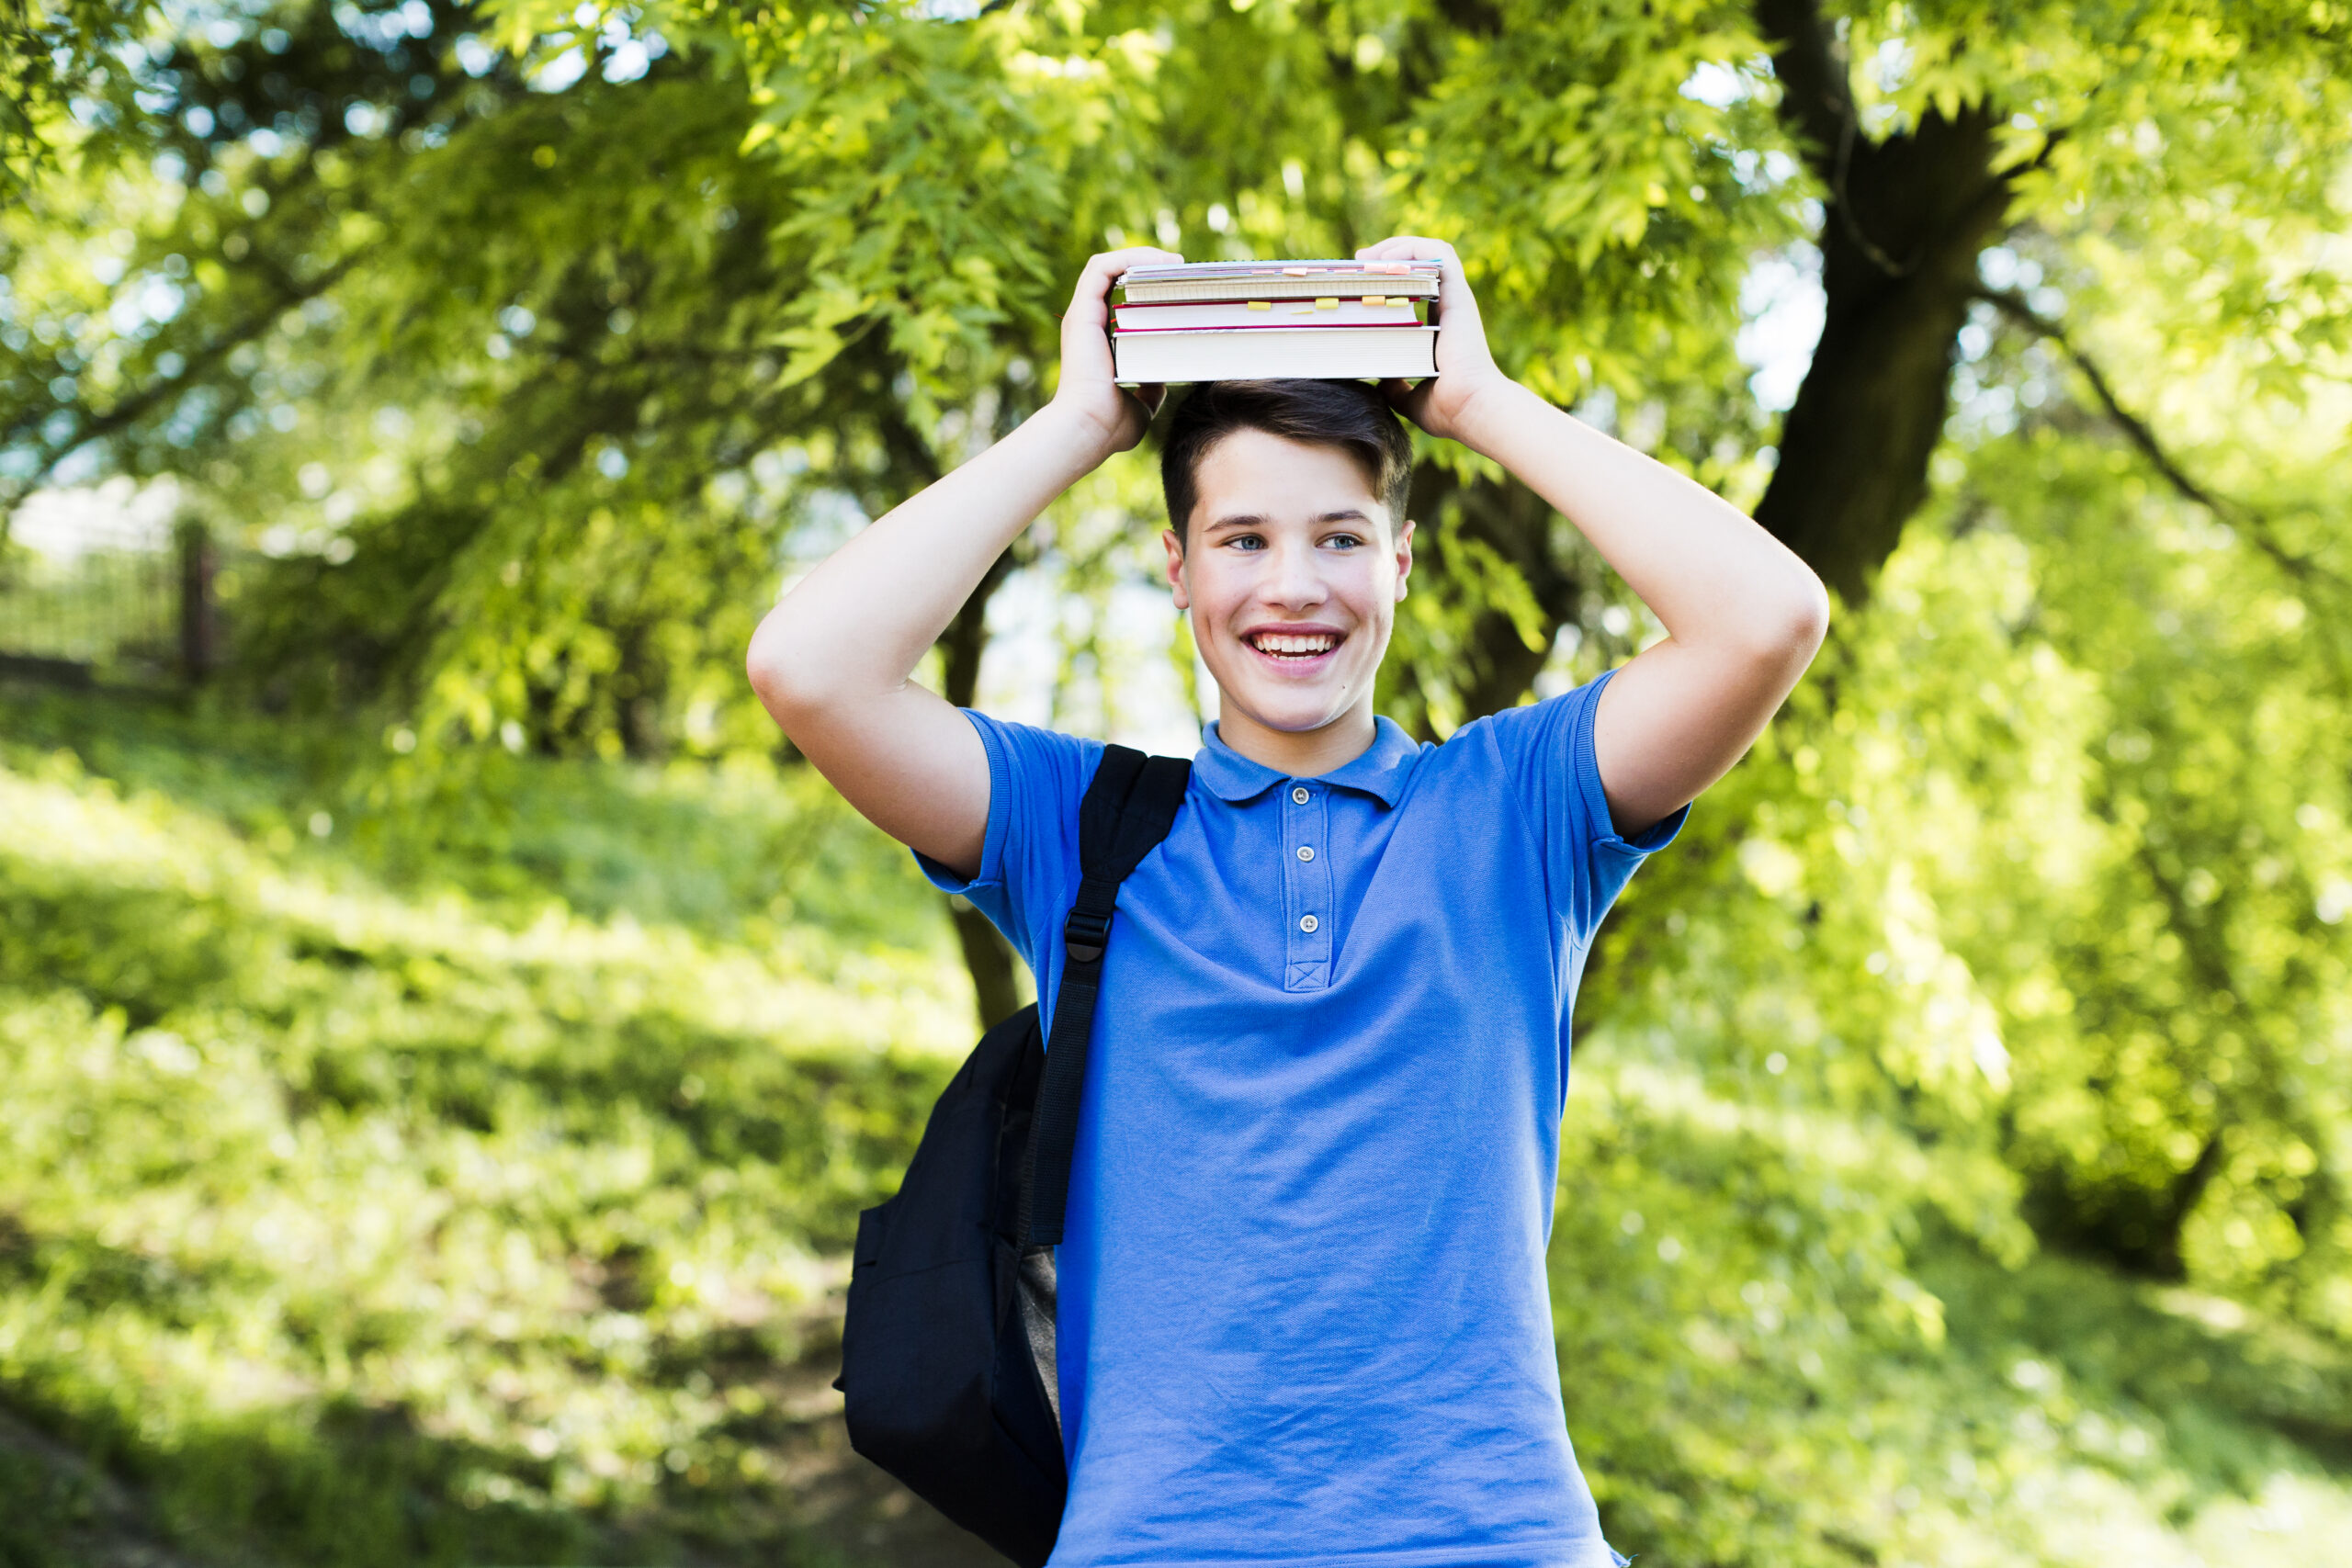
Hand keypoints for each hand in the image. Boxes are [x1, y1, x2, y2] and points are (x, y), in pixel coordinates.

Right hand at [1049, 245, 1183, 455]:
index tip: (1179, 287)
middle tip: (1182, 269)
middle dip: (1148, 266)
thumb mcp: (1141, 406)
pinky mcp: (1082, 311)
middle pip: (1115, 277)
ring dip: (1140, 256)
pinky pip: (1101, 267)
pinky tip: (1156, 261)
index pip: (1118, 299)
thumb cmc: (1110, 425)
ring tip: (1172, 260)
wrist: (1088, 430)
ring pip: (1107, 266)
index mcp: (1098, 342)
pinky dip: (1127, 257)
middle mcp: (1088, 324)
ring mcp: (1083, 315)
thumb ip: (1150, 391)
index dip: (1146, 286)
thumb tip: (1161, 382)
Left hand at [1354, 235, 1515, 445]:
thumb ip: (1395, 388)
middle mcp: (1448, 308)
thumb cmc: (1448, 409)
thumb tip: (1379, 382)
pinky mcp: (1459, 295)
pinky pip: (1439, 254)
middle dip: (1387, 256)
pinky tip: (1385, 258)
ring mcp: (1455, 299)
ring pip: (1430, 252)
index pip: (1416, 288)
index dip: (1389, 278)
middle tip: (1357, 261)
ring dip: (1397, 247)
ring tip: (1368, 256)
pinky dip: (1412, 248)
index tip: (1359, 280)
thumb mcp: (1410, 398)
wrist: (1472, 409)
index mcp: (1440, 327)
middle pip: (1420, 265)